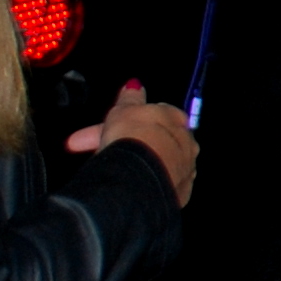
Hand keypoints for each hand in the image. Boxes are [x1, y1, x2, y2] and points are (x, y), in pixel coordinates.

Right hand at [70, 82, 198, 205]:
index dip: (121, 121)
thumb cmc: (133, 141)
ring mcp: (184, 171)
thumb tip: (134, 85)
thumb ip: (130, 98)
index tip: (100, 130)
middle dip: (123, 144)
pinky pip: (157, 186)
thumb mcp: (124, 110)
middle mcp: (187, 144)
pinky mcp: (178, 195)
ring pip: (154, 164)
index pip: (149, 115)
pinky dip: (142, 184)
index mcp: (176, 119)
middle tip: (93, 150)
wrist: (138, 181)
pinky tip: (126, 187)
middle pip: (151, 141)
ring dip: (133, 165)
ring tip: (108, 170)